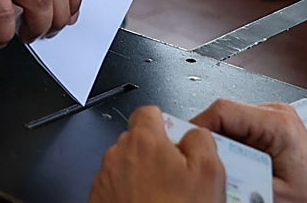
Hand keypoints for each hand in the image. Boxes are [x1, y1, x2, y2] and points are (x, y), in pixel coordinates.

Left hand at [88, 105, 223, 202]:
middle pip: (139, 141)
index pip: (150, 112)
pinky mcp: (98, 201)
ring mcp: (105, 181)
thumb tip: (195, 134)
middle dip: (156, 154)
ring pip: (127, 167)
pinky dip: (130, 196)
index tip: (178, 141)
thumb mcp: (208, 173)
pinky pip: (117, 189)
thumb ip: (201, 140)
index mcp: (143, 140)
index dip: (167, 124)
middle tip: (177, 178)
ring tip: (164, 200)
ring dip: (142, 177)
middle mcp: (117, 156)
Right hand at [191, 100, 306, 202]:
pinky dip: (227, 140)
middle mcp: (275, 112)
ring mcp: (272, 114)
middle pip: (224, 113)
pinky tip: (228, 158)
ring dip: (217, 138)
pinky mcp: (268, 121)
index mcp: (278, 124)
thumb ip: (237, 177)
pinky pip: (237, 124)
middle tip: (196, 158)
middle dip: (207, 136)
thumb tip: (207, 168)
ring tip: (214, 161)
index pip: (224, 110)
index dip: (198, 125)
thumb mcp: (269, 193)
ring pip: (228, 117)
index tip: (185, 144)